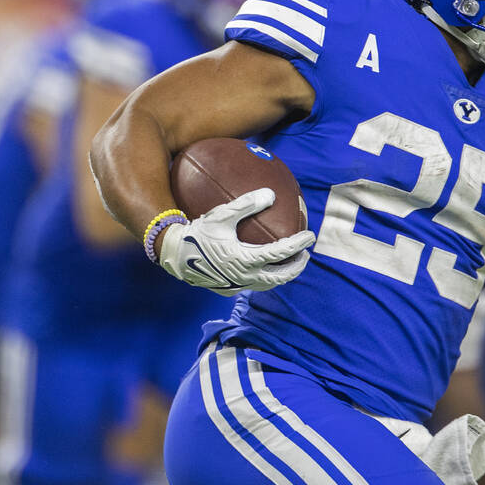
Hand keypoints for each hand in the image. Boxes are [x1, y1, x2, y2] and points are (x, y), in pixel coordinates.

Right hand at [158, 188, 314, 295]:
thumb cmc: (197, 232)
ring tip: (289, 263)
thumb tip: (270, 194)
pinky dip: (263, 277)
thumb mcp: (221, 215)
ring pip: (266, 284)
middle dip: (296, 267)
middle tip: (305, 255)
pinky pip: (251, 285)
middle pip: (280, 277)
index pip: (281, 253)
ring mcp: (236, 286)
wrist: (173, 255)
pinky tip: (262, 267)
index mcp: (245, 260)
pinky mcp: (227, 290)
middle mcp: (244, 277)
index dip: (298, 244)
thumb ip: (246, 204)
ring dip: (281, 275)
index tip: (310, 236)